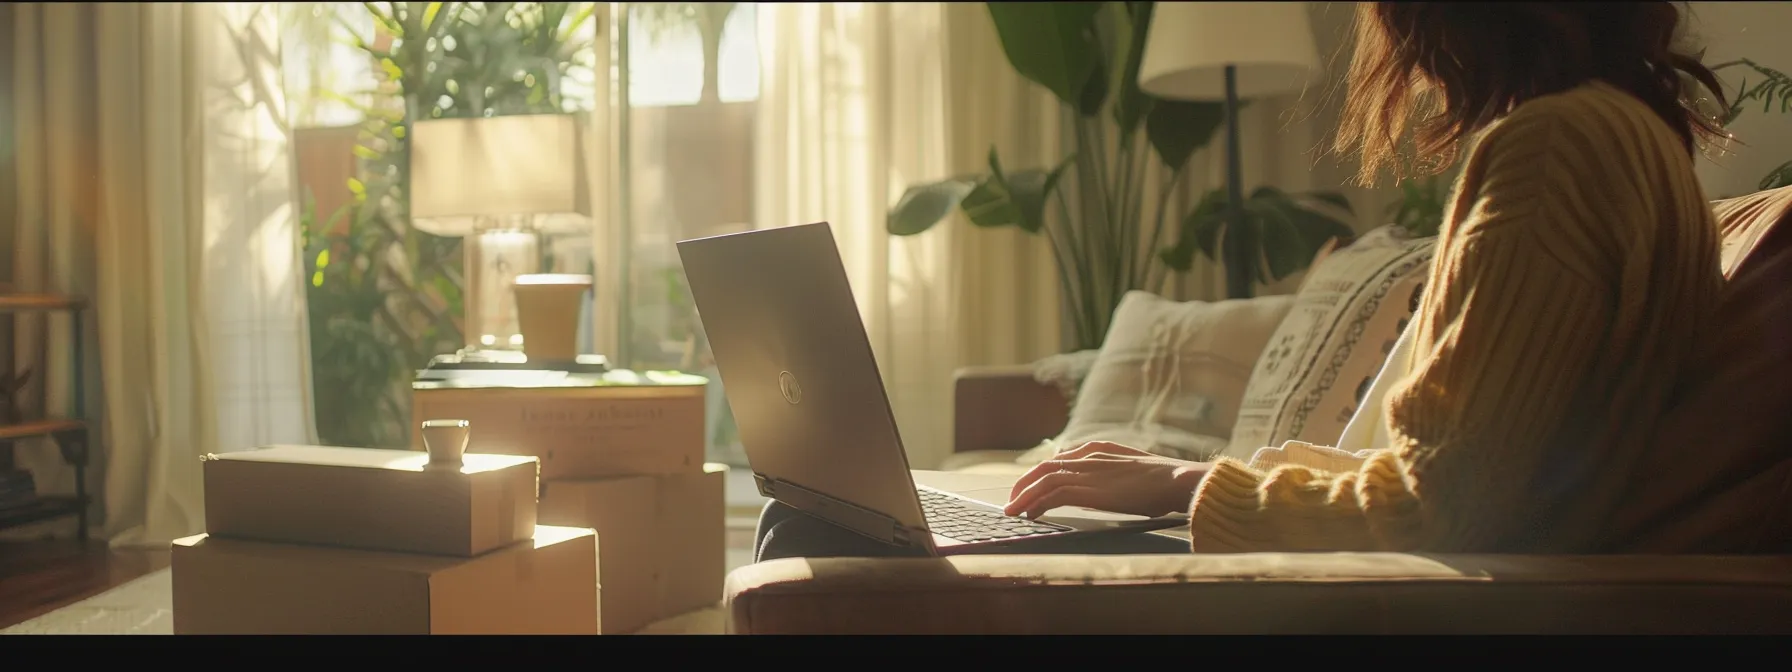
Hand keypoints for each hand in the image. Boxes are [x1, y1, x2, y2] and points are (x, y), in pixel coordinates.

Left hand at [1004, 441, 1210, 519]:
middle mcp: (1088, 456)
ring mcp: (1087, 471)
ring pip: (1043, 480)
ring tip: (1013, 510)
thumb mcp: (1134, 473)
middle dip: (1025, 483)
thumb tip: (1102, 493)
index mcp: (1099, 450)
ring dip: (1024, 495)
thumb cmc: (1163, 482)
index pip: (1060, 459)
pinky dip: (1036, 504)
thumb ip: (1113, 477)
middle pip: (1045, 467)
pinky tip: (1030, 514)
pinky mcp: (1087, 488)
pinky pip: (1051, 495)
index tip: (1032, 487)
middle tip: (1014, 499)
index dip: (1042, 474)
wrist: (1175, 480)